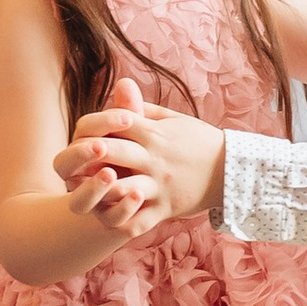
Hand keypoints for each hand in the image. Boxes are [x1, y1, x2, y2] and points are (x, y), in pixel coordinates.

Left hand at [59, 100, 226, 224]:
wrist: (232, 171)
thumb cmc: (197, 141)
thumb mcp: (172, 119)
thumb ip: (142, 107)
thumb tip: (121, 84)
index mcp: (154, 133)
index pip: (114, 121)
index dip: (92, 126)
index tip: (84, 135)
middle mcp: (154, 158)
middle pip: (110, 150)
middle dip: (86, 154)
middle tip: (74, 160)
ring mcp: (159, 185)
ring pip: (120, 189)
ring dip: (98, 189)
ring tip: (85, 190)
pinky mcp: (166, 209)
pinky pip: (138, 221)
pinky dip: (119, 221)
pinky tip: (105, 216)